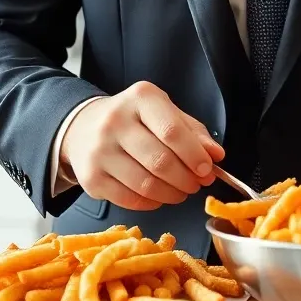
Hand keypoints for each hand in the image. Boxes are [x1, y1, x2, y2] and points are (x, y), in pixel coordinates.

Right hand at [60, 81, 223, 210]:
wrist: (83, 127)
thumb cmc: (133, 120)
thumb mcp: (165, 113)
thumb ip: (193, 132)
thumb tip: (216, 156)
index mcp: (140, 98)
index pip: (172, 131)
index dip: (195, 155)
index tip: (207, 169)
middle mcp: (115, 121)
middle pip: (161, 162)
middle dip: (186, 179)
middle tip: (196, 183)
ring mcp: (99, 151)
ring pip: (146, 185)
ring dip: (172, 194)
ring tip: (180, 191)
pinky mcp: (91, 178)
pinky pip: (130, 199)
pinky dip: (152, 202)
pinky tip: (158, 196)